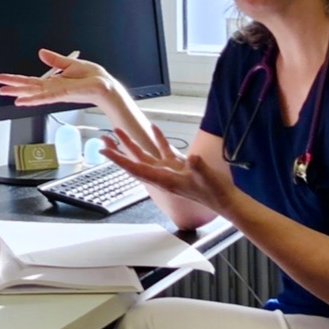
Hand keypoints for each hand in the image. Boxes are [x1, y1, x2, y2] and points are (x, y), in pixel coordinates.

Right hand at [0, 47, 113, 107]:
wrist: (105, 86)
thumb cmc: (93, 78)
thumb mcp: (70, 64)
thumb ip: (55, 60)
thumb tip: (41, 53)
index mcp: (54, 82)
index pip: (31, 81)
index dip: (17, 80)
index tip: (4, 79)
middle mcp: (53, 89)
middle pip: (29, 88)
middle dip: (13, 87)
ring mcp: (56, 92)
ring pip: (33, 92)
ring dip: (18, 93)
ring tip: (5, 93)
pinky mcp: (62, 94)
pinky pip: (44, 97)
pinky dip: (33, 99)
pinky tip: (22, 101)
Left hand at [101, 125, 234, 213]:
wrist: (224, 200)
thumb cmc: (214, 192)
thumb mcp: (207, 179)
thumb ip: (198, 168)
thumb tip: (192, 158)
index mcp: (164, 180)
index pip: (136, 169)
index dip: (119, 160)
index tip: (105, 152)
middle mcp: (162, 176)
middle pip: (134, 161)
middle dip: (119, 150)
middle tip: (104, 139)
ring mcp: (169, 171)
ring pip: (145, 155)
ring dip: (132, 144)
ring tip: (120, 131)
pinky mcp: (179, 167)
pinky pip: (164, 151)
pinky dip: (158, 139)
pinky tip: (154, 128)